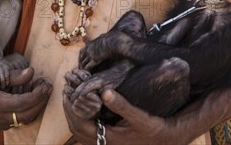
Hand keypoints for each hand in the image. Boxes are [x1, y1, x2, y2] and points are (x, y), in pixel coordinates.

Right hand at [0, 67, 51, 130]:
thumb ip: (15, 75)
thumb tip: (31, 72)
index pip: (21, 104)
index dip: (36, 95)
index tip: (45, 85)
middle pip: (26, 114)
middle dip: (40, 101)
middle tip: (48, 86)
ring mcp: (1, 121)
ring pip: (25, 118)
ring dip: (37, 105)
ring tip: (43, 88)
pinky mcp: (4, 122)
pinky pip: (21, 118)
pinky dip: (30, 108)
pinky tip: (34, 95)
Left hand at [63, 88, 183, 144]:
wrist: (164, 140)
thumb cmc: (152, 128)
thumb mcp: (138, 116)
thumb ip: (121, 104)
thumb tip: (104, 91)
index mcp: (108, 139)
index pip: (80, 125)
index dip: (71, 109)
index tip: (68, 93)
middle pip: (76, 130)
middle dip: (69, 112)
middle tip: (66, 93)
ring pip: (80, 134)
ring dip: (74, 117)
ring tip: (72, 99)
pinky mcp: (109, 142)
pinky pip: (88, 134)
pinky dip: (81, 121)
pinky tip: (85, 108)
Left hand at [79, 31, 128, 70]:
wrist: (112, 41)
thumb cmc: (110, 39)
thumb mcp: (102, 38)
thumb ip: (100, 40)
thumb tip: (103, 38)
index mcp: (90, 43)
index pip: (82, 51)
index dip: (81, 56)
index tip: (81, 60)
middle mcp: (88, 48)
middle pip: (81, 57)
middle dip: (80, 63)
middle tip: (80, 68)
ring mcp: (90, 54)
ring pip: (83, 63)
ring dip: (82, 68)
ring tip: (83, 73)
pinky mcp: (94, 59)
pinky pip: (88, 66)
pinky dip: (87, 70)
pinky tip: (88, 74)